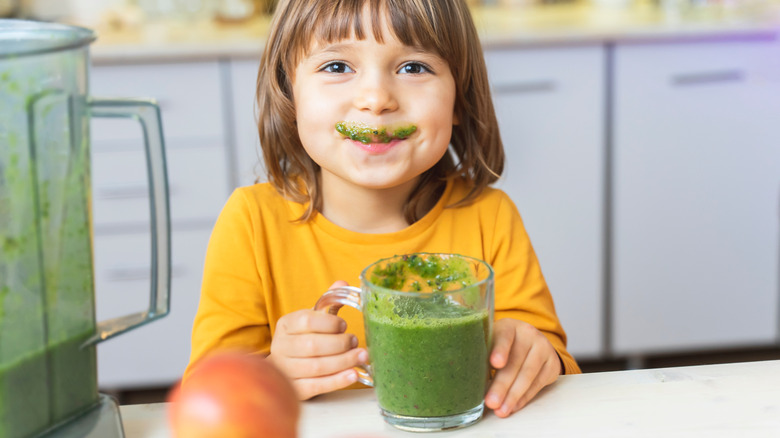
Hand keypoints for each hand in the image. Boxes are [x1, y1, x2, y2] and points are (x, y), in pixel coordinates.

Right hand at [268, 281, 367, 399]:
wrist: (285, 367)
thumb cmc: (303, 338)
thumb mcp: (312, 318)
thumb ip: (328, 303)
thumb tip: (343, 283)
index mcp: (286, 325)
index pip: (306, 321)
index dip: (329, 323)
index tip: (344, 326)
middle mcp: (281, 347)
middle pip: (312, 346)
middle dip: (340, 344)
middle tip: (356, 342)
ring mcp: (286, 370)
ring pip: (317, 367)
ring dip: (343, 362)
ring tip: (361, 357)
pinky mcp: (295, 389)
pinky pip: (317, 386)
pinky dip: (338, 381)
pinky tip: (353, 374)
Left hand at [484, 318, 561, 416]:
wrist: (530, 343)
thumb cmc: (503, 346)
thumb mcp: (492, 343)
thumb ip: (482, 357)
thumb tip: (468, 382)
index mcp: (509, 326)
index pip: (504, 336)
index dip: (500, 350)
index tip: (495, 363)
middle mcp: (528, 334)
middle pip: (515, 361)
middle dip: (502, 385)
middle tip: (491, 402)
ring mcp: (543, 348)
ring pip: (528, 374)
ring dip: (513, 396)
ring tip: (501, 410)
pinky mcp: (552, 364)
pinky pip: (538, 384)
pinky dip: (524, 397)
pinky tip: (514, 406)